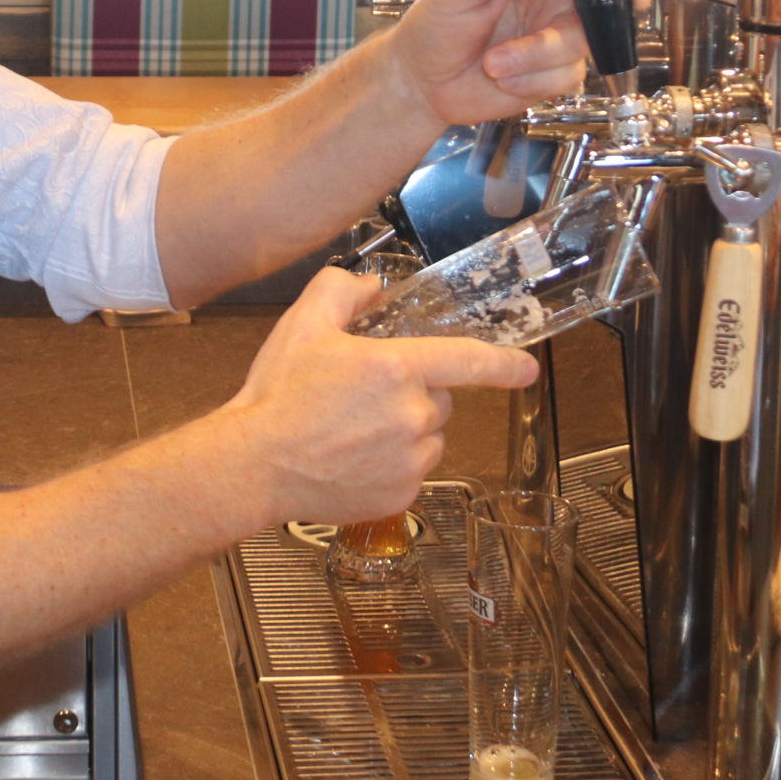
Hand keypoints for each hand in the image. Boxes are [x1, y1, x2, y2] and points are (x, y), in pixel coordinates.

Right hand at [211, 267, 538, 527]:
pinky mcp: (401, 493)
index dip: (504, 363)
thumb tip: (371, 286)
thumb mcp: (303, 325)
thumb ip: (342, 290)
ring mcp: (411, 459)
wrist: (253, 465)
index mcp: (397, 368)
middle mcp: (414, 415)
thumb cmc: (278, 395)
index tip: (527, 367)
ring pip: (428, 435)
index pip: (469, 360)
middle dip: (414, 392)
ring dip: (405, 430)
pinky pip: (412, 469)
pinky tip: (352, 457)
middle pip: (439, 397)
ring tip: (352, 430)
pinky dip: (393, 463)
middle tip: (363, 396)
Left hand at [383, 0, 649, 129]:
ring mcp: (553, 35)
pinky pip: (565, 76)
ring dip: (537, 56)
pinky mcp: (552, 72)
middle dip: (616, 3)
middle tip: (631, 4)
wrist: (423, 82)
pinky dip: (532, 80)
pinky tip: (502, 76)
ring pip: (581, 42)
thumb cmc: (434, 27)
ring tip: (494, 62)